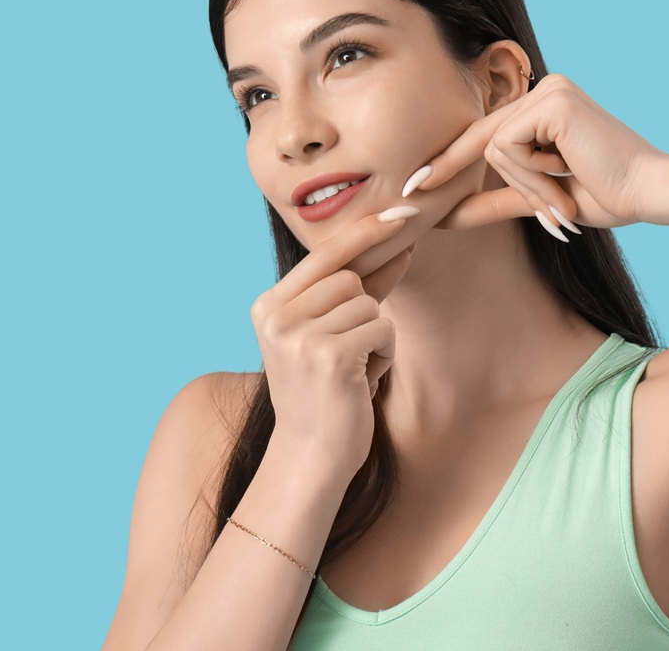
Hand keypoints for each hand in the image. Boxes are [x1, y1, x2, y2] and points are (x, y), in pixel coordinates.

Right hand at [249, 211, 415, 479]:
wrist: (311, 457)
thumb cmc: (325, 394)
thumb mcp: (331, 335)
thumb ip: (357, 290)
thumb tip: (398, 243)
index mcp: (268, 306)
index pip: (323, 255)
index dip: (364, 233)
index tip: (400, 212)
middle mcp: (276, 315)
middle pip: (350, 277)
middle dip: (366, 312)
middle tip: (349, 355)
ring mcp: (299, 335)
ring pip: (370, 304)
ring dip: (376, 337)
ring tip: (352, 372)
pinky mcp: (329, 355)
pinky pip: (382, 328)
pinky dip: (384, 354)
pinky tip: (361, 382)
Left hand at [403, 74, 668, 233]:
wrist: (647, 192)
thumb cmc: (606, 196)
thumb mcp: (540, 197)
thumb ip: (497, 198)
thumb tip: (447, 214)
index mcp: (545, 106)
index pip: (487, 132)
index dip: (450, 160)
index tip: (414, 184)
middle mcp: (545, 88)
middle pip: (482, 136)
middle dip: (449, 168)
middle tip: (410, 189)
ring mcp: (549, 90)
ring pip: (494, 147)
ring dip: (524, 184)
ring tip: (561, 199)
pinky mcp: (552, 102)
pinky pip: (507, 147)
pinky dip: (530, 175)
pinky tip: (564, 177)